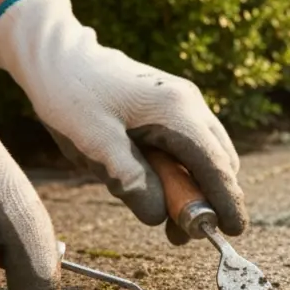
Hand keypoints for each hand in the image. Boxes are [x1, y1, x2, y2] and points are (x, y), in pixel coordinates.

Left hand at [0, 0, 245, 244]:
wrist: (57, 56)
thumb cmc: (71, 97)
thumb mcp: (95, 145)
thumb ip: (132, 183)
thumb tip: (161, 216)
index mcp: (177, 112)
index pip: (215, 167)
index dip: (227, 202)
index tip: (233, 232)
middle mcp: (190, 103)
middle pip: (221, 161)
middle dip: (211, 199)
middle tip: (182, 233)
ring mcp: (184, 101)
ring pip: (210, 152)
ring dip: (197, 186)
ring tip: (166, 214)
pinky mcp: (173, 103)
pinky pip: (193, 143)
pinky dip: (186, 169)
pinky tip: (159, 182)